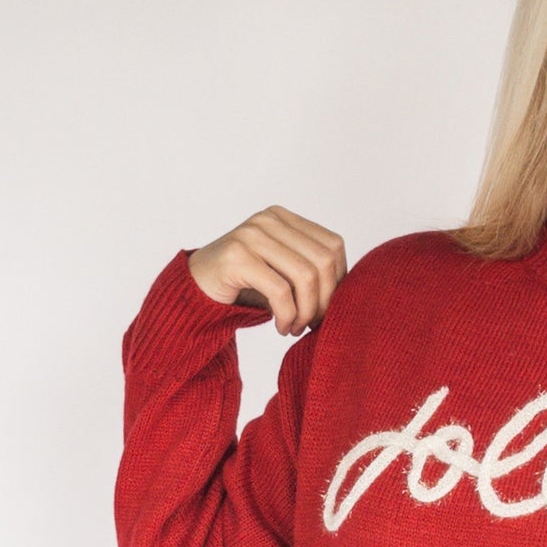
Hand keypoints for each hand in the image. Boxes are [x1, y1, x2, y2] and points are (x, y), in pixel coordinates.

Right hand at [188, 204, 346, 335]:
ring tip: (296, 328)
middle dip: (324, 301)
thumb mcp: (282, 274)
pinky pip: (280, 291)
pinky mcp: (236, 257)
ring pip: (305, 277)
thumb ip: (311, 273)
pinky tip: (282, 328)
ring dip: (306, 312)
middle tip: (313, 325)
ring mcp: (251, 235)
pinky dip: (288, 317)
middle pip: (323, 262)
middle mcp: (268, 220)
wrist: (195, 290)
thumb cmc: (244, 285)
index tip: (326, 309)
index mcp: (284, 218)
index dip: (338, 282)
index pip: (333, 246)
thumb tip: (350, 295)